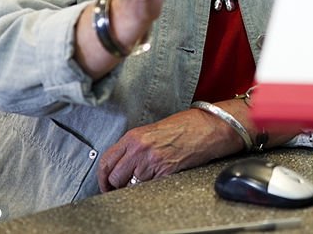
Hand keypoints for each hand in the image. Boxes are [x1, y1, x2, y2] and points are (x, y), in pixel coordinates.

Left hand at [98, 107, 242, 191]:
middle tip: (123, 186)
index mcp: (134, 136)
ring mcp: (152, 162)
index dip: (103, 177)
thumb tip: (123, 163)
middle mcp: (139, 149)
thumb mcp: (154, 129)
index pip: (106, 161)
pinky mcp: (166, 173)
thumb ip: (135, 145)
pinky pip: (149, 187)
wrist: (209, 127)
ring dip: (136, 185)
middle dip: (117, 185)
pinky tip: (160, 177)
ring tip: (147, 177)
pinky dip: (151, 186)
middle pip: (115, 177)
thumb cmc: (187, 125)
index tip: (106, 183)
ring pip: (131, 185)